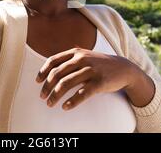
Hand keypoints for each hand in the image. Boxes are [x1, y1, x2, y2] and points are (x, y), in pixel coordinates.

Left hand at [36, 47, 153, 109]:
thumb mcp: (85, 56)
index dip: (43, 71)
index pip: (53, 60)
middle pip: (57, 73)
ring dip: (55, 95)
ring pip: (66, 83)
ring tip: (50, 104)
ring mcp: (91, 70)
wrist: (124, 68)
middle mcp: (82, 59)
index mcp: (76, 52)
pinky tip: (65, 107)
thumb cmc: (99, 64)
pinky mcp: (99, 83)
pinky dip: (72, 101)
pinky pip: (82, 93)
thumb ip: (70, 59)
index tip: (37, 82)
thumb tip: (50, 69)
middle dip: (47, 86)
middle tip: (42, 97)